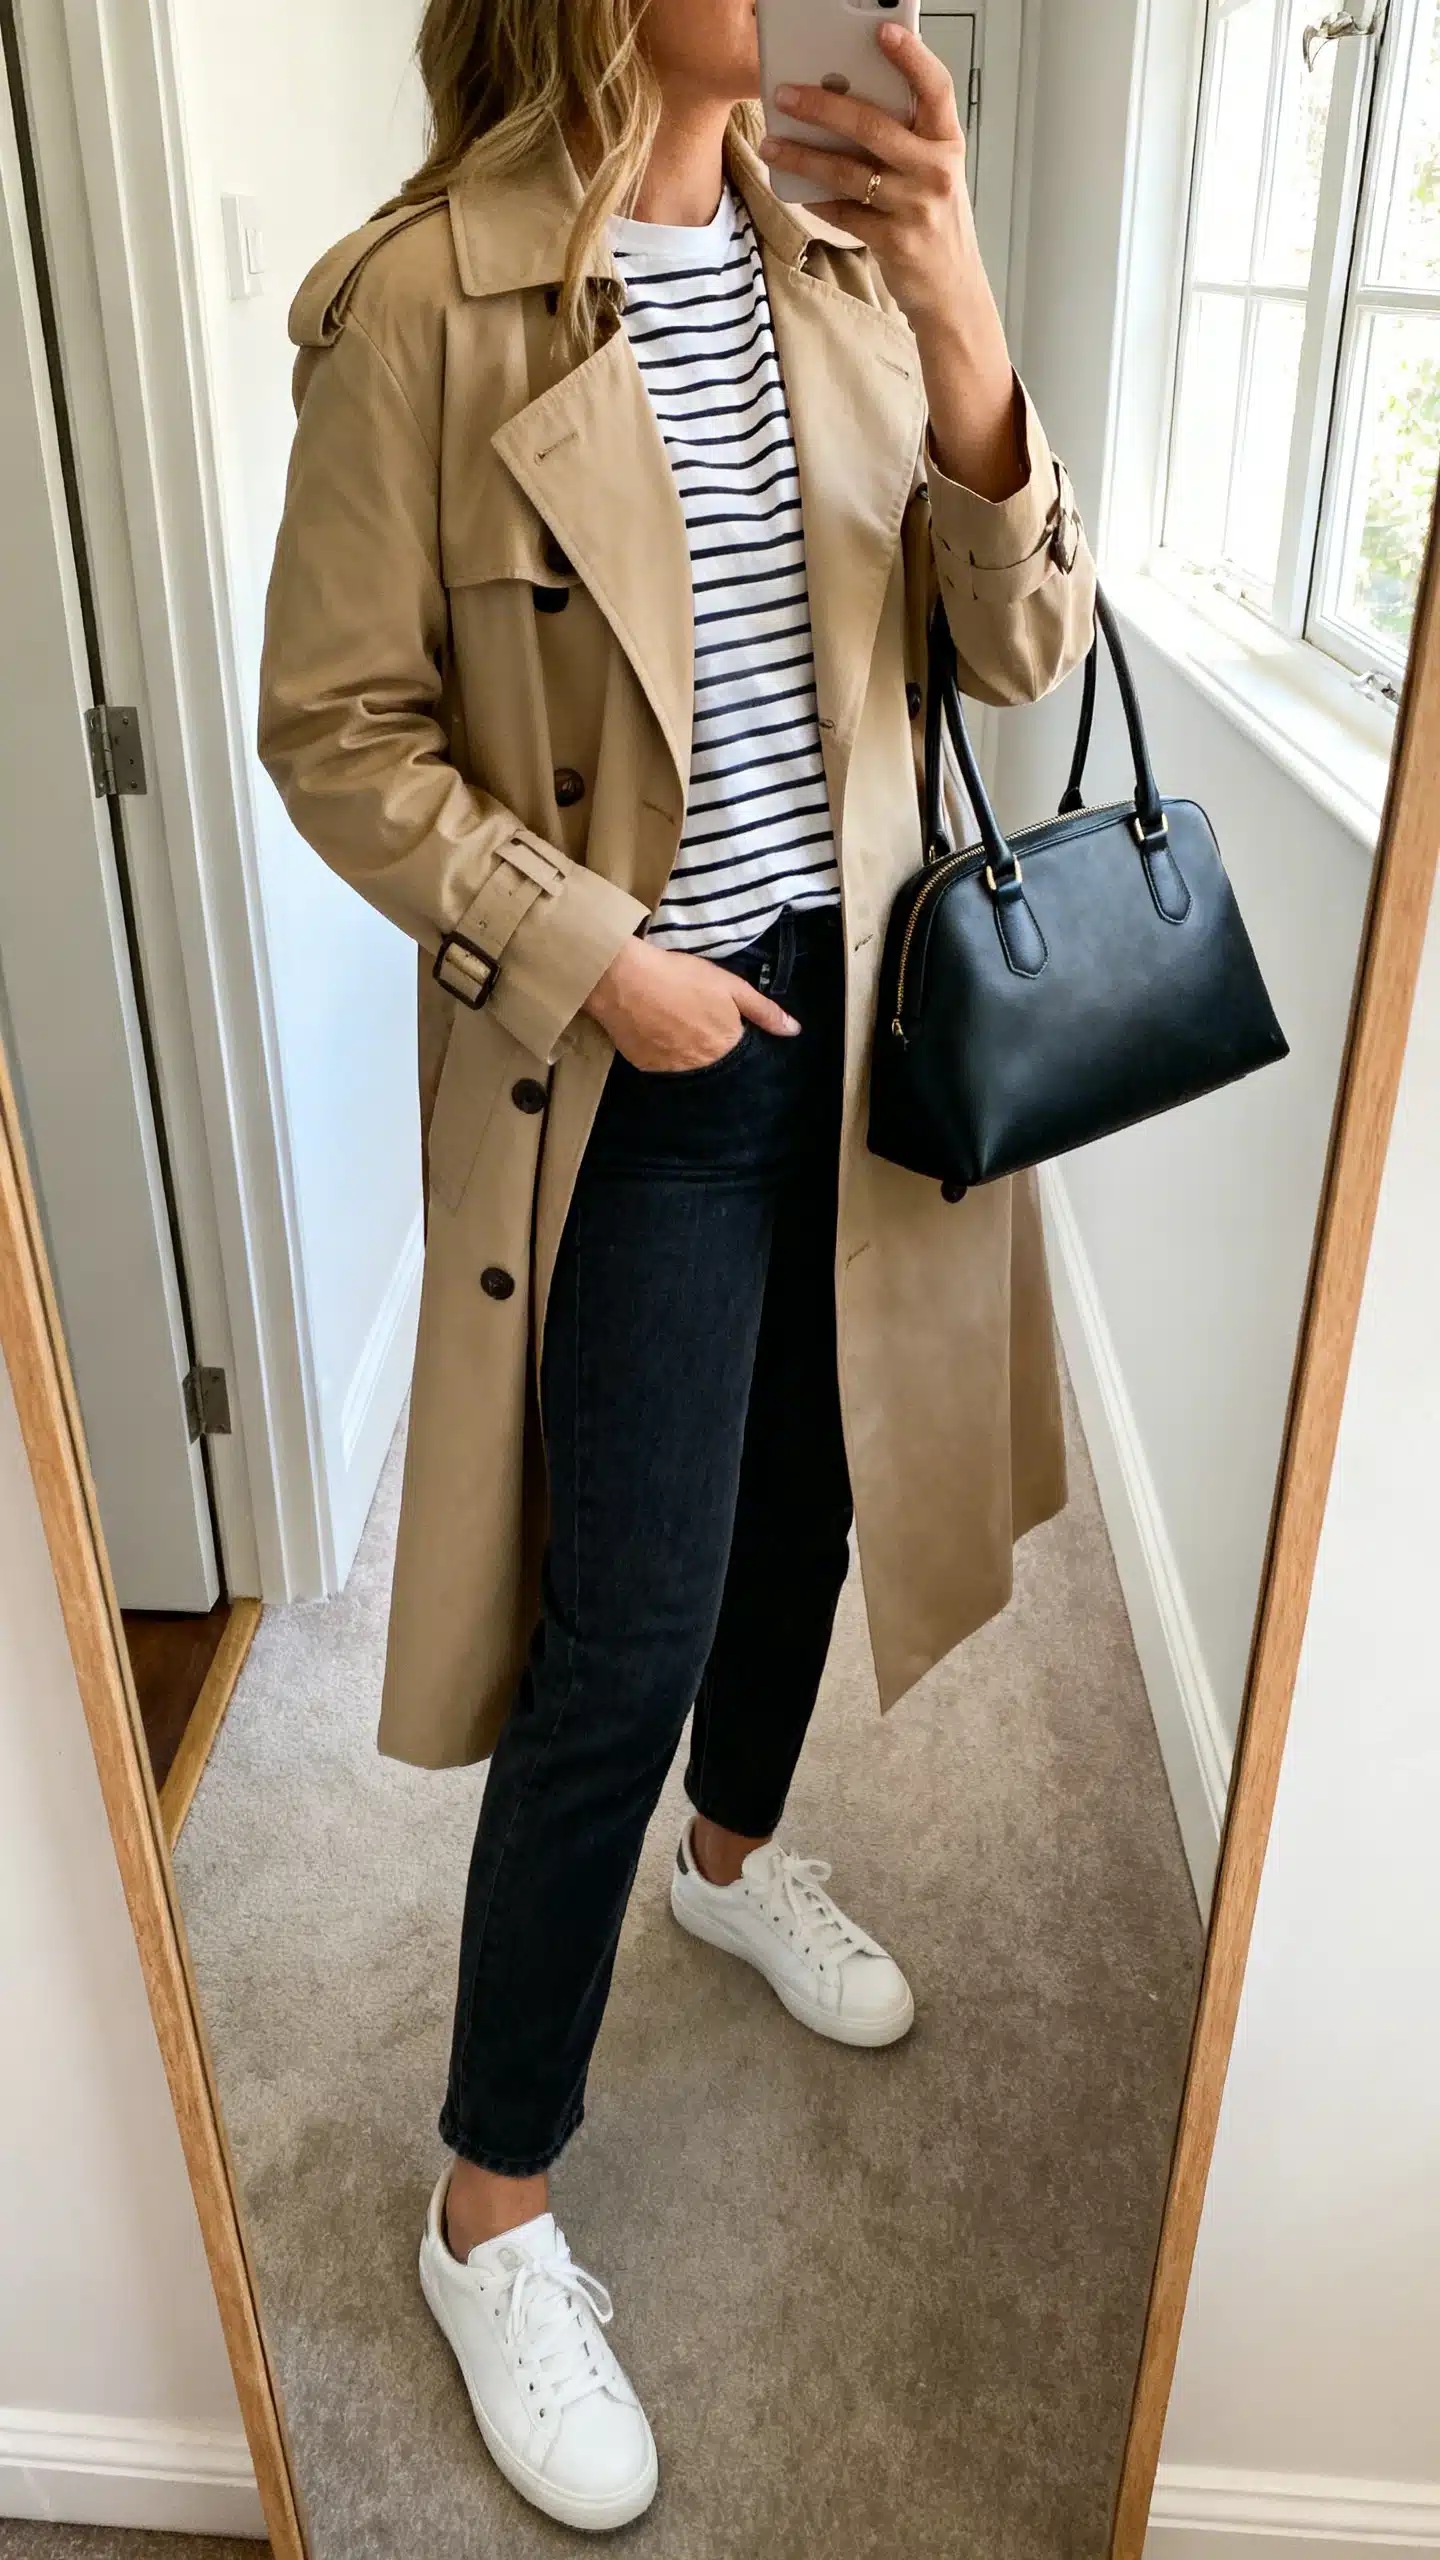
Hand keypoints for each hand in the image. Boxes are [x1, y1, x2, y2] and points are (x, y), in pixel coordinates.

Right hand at [582, 937, 798, 1070]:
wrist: (623, 978)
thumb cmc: (680, 977)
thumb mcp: (730, 986)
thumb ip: (763, 1011)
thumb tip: (794, 1031)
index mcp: (725, 1046)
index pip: (741, 1055)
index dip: (736, 1039)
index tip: (727, 1025)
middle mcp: (700, 1066)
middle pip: (715, 1065)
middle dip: (713, 1049)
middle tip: (698, 1022)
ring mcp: (670, 1069)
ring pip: (688, 1068)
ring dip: (689, 1054)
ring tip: (678, 1026)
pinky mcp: (643, 1066)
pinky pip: (662, 1066)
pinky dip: (665, 1054)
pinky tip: (659, 1032)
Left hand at [759, 24, 1025, 500]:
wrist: (952, 294)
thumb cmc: (936, 225)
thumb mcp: (932, 176)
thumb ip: (903, 143)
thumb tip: (843, 106)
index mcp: (947, 145)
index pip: (936, 89)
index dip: (912, 58)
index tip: (884, 34)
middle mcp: (936, 172)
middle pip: (874, 126)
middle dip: (824, 105)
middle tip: (788, 93)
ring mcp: (916, 208)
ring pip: (849, 171)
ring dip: (804, 157)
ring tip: (773, 145)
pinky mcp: (895, 242)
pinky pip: (844, 214)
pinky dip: (818, 201)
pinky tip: (796, 191)